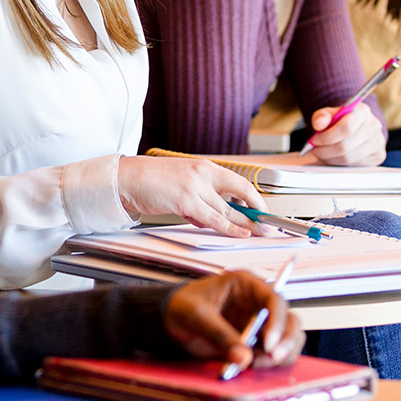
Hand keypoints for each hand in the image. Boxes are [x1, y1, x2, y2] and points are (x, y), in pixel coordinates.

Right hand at [117, 156, 264, 236]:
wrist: (130, 178)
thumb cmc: (154, 181)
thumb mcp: (185, 183)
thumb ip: (203, 198)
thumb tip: (218, 217)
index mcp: (205, 167)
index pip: (240, 182)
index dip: (255, 198)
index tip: (264, 211)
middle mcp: (204, 173)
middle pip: (240, 195)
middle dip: (257, 214)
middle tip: (270, 226)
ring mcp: (195, 186)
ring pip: (228, 210)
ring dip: (246, 224)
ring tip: (260, 233)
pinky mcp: (185, 201)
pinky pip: (213, 218)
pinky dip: (229, 227)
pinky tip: (240, 232)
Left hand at [164, 271, 304, 367]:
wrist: (170, 319)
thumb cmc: (183, 305)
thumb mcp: (197, 316)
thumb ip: (219, 334)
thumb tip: (243, 357)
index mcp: (246, 285)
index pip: (273, 299)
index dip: (276, 321)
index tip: (268, 344)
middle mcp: (257, 304)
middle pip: (289, 320)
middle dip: (285, 341)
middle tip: (271, 359)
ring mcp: (259, 325)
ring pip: (287, 339)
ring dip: (281, 354)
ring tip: (258, 365)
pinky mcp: (255, 344)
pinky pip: (274, 354)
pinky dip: (271, 364)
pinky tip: (254, 368)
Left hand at [301, 102, 385, 165]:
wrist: (356, 126)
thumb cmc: (340, 120)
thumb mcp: (329, 114)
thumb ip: (321, 116)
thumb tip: (318, 124)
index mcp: (362, 111)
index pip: (346, 127)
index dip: (327, 137)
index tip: (315, 140)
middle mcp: (373, 126)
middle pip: (345, 146)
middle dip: (325, 151)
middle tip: (315, 151)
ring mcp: (378, 142)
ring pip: (349, 158)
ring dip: (330, 159)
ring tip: (322, 154)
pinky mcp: (378, 156)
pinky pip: (354, 165)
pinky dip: (340, 164)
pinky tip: (333, 158)